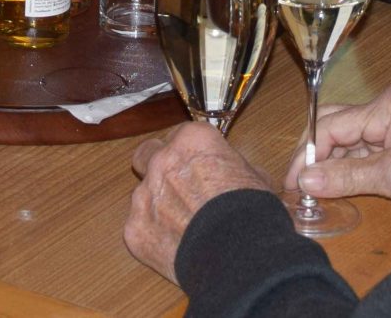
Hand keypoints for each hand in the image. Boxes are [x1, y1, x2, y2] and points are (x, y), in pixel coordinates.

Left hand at [124, 122, 273, 281]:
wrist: (239, 256)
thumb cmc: (253, 215)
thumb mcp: (255, 178)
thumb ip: (231, 168)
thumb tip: (231, 176)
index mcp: (192, 140)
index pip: (180, 135)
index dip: (189, 153)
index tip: (197, 166)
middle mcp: (162, 160)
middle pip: (148, 153)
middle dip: (159, 167)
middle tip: (177, 187)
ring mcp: (144, 194)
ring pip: (143, 194)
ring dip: (158, 205)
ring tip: (185, 228)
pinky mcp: (134, 228)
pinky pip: (140, 227)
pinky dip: (154, 236)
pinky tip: (177, 248)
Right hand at [296, 86, 390, 217]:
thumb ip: (347, 176)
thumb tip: (305, 179)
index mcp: (386, 106)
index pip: (333, 124)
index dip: (308, 153)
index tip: (293, 181)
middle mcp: (385, 112)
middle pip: (335, 126)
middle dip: (314, 154)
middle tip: (296, 184)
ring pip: (345, 142)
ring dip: (328, 165)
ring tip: (310, 189)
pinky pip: (360, 156)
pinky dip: (344, 171)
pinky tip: (332, 187)